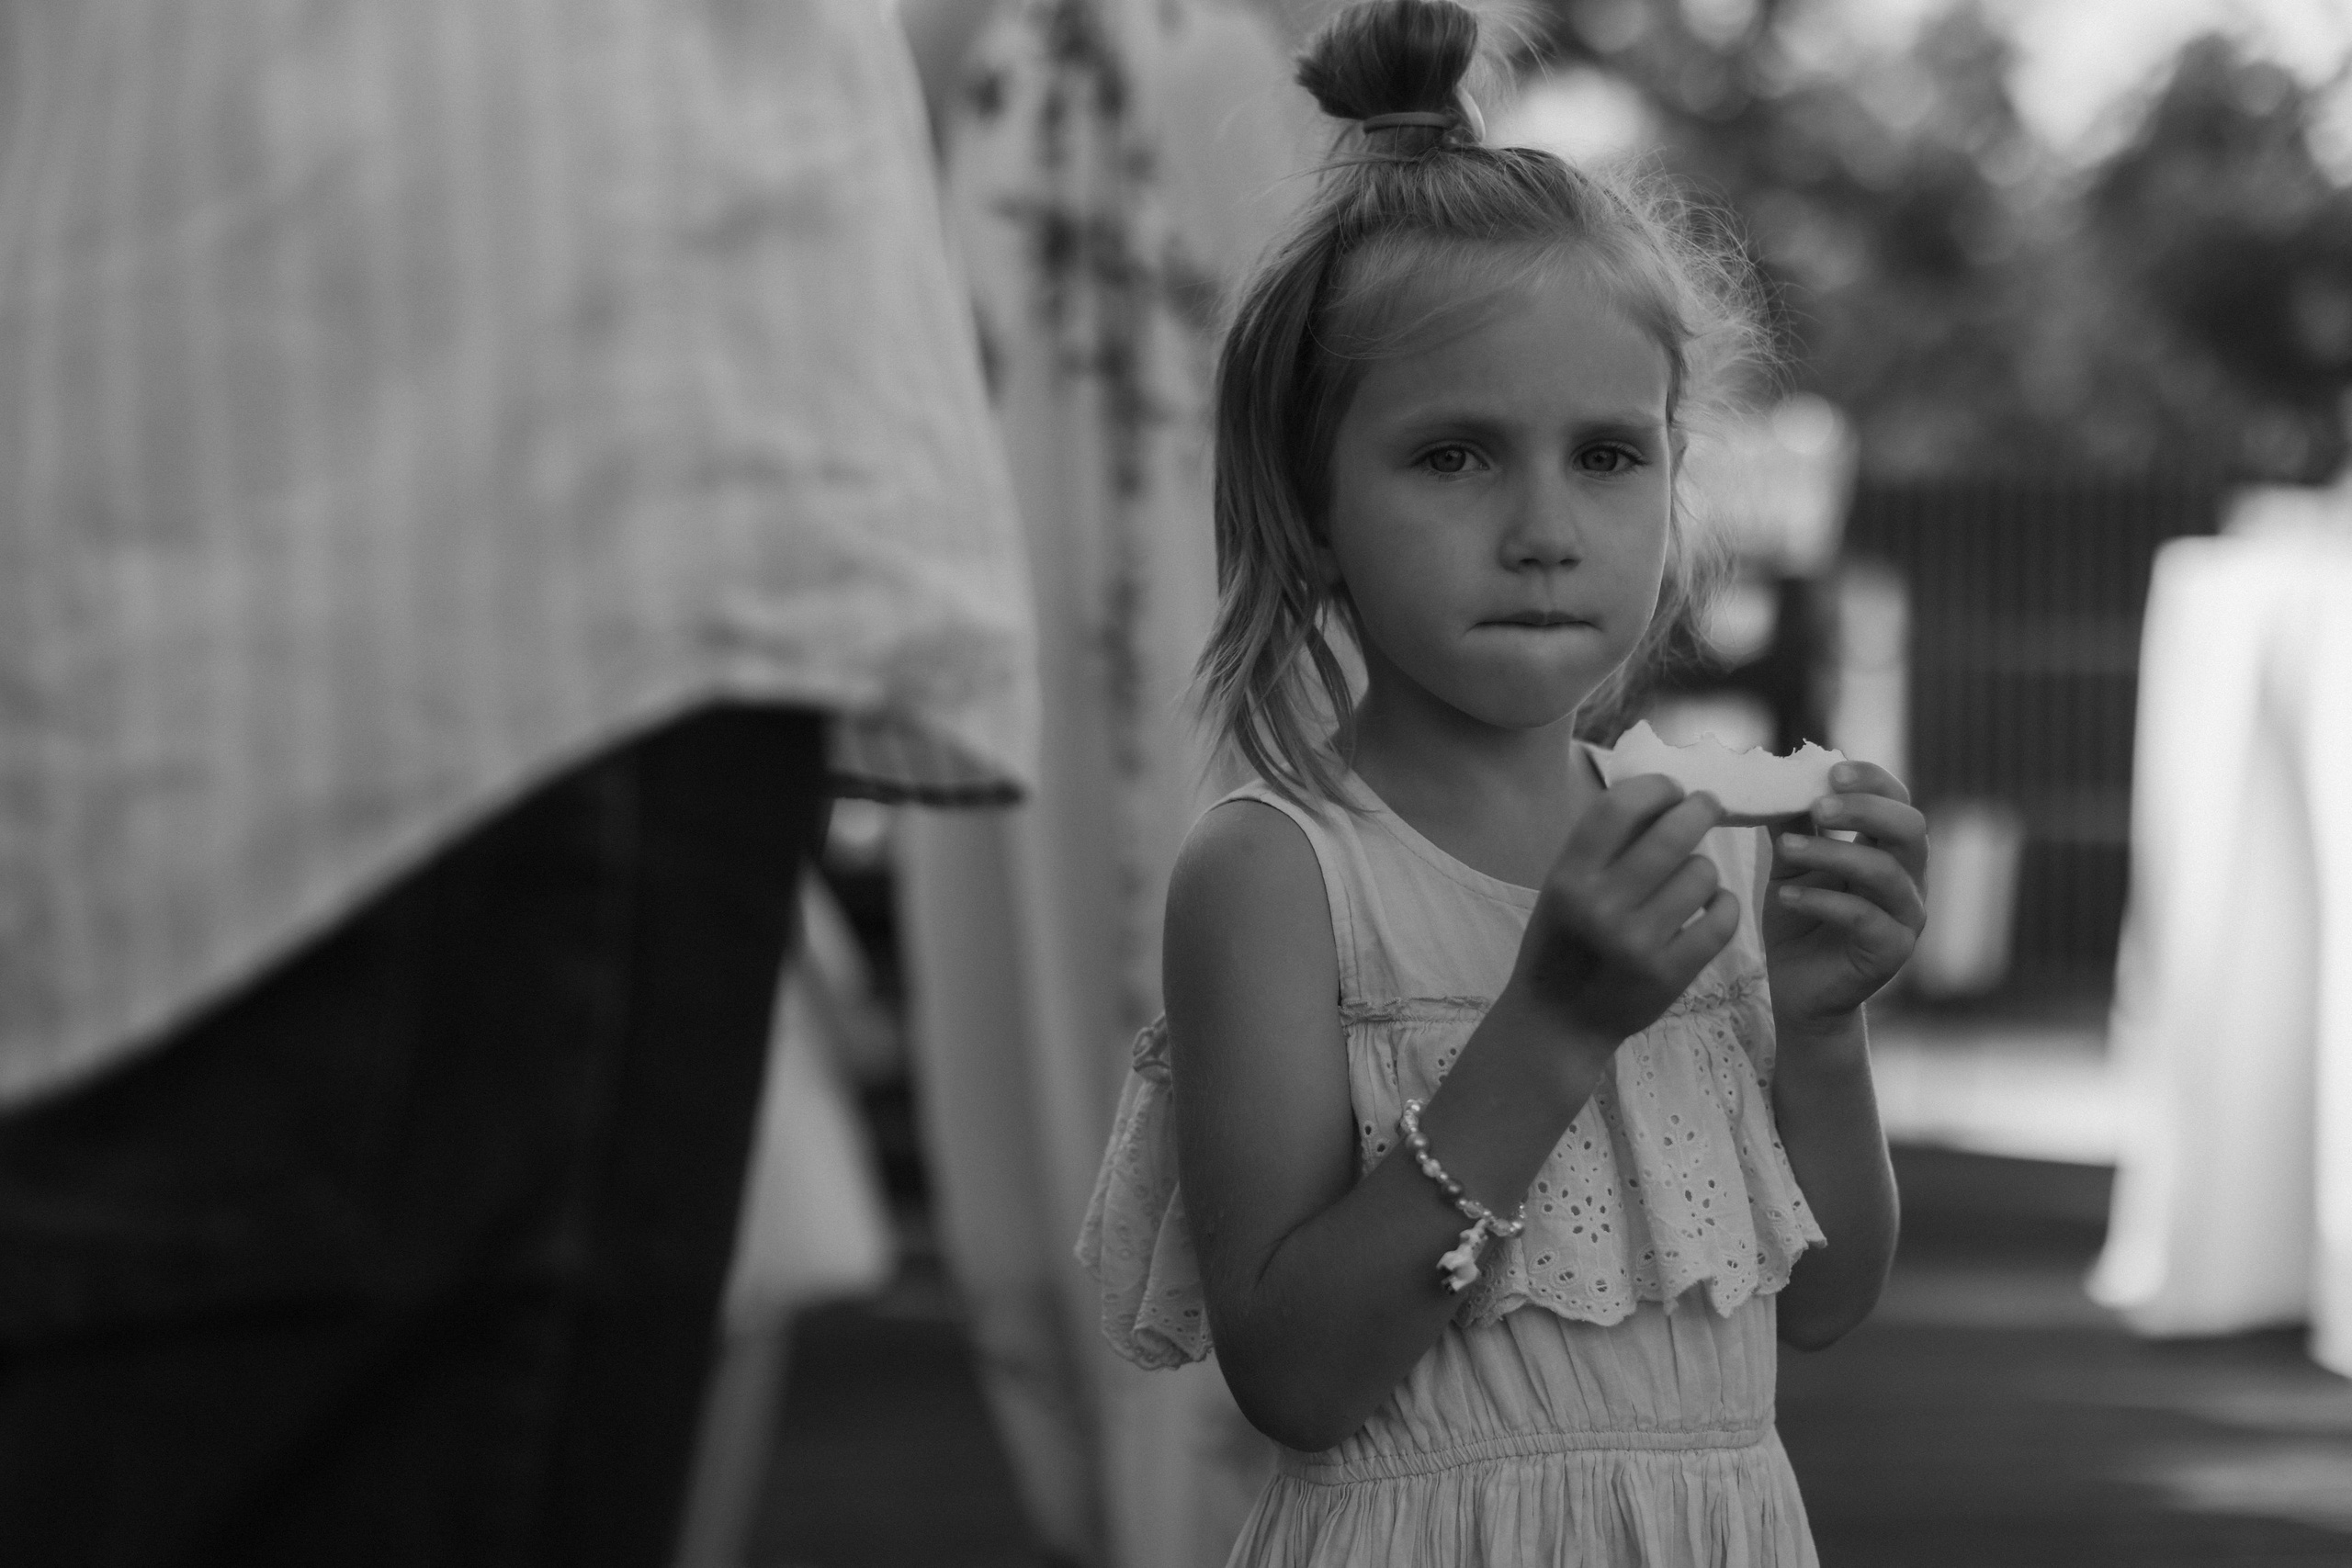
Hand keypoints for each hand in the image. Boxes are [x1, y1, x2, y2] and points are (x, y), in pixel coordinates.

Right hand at [1509, 776, 1742, 1045]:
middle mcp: (1601, 906)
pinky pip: (1722, 917)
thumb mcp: (1563, 889)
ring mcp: (1638, 942)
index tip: (1671, 789)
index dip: (1655, 787)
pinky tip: (1710, 907)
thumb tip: (1664, 795)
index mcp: (1568, 877)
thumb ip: (1603, 848)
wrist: (1558, 1022)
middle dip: (1700, 809)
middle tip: (1708, 806)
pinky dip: (1723, 905)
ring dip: (1704, 870)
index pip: (1619, 807)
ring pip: (1702, 873)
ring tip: (1691, 881)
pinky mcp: (1671, 973)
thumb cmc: (1563, 943)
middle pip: (1673, 833)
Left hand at [1763, 761, 1926, 1030]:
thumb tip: (1777, 777)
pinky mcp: (1892, 950)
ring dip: (1833, 853)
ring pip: (1885, 872)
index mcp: (1889, 849)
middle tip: (1817, 806)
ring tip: (1785, 850)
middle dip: (1865, 810)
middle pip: (1911, 828)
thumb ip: (1793, 826)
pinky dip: (1822, 901)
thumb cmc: (1800, 919)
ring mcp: (1907, 916)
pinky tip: (1786, 895)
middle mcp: (1909, 878)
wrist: (1797, 989)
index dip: (1872, 781)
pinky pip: (1864, 917)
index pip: (1898, 801)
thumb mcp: (1791, 865)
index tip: (1831, 772)